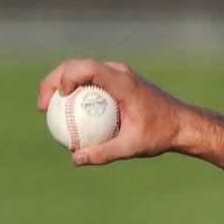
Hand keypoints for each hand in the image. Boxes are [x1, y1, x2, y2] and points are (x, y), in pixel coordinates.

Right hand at [36, 59, 192, 167]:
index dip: (67, 76)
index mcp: (123, 82)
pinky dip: (75, 92)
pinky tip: (67, 113)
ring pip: (82, 70)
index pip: (89, 68)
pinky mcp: (117, 81)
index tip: (57, 96)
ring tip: (47, 108)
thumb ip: (104, 153)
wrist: (182, 125)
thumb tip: (76, 158)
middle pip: (78, 65)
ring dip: (61, 83)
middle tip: (41, 105)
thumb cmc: (160, 135)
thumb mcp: (133, 147)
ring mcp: (118, 74)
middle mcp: (119, 72)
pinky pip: (90, 81)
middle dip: (54, 80)